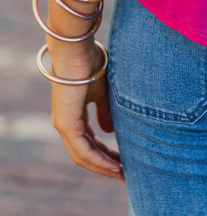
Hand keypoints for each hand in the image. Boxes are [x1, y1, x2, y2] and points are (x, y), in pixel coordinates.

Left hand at [47, 40, 124, 181]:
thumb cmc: (92, 64)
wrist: (78, 50)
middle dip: (105, 165)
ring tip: (122, 173)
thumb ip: (105, 112)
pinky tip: (113, 165)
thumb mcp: (103, 92)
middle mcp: (65, 123)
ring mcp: (64, 125)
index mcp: (73, 114)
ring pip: (82, 156)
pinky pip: (82, 150)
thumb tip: (109, 132)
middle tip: (124, 174)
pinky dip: (98, 160)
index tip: (123, 160)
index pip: (88, 141)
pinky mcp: (66, 124)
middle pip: (85, 153)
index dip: (105, 153)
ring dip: (102, 166)